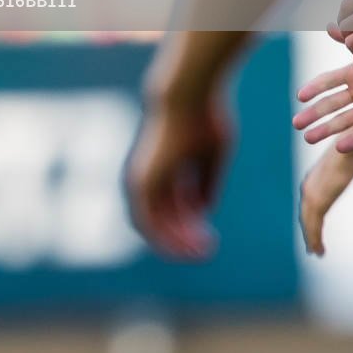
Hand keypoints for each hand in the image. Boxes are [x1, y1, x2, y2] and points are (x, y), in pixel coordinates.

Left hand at [125, 96, 231, 260]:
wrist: (187, 98)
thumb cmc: (203, 118)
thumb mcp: (210, 156)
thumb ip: (206, 183)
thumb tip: (204, 211)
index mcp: (165, 166)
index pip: (174, 206)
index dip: (192, 225)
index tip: (211, 239)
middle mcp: (149, 175)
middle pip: (163, 218)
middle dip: (185, 237)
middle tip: (207, 252)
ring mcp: (142, 180)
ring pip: (153, 225)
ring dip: (176, 243)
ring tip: (202, 254)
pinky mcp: (141, 184)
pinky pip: (148, 223)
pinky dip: (166, 238)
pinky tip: (189, 248)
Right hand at [292, 48, 352, 153]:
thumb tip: (329, 25)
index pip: (328, 81)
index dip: (314, 88)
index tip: (299, 96)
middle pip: (331, 105)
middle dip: (313, 114)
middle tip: (295, 123)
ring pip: (344, 121)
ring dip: (326, 130)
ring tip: (307, 138)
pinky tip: (339, 146)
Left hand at [299, 146, 352, 255]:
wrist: (349, 144)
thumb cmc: (350, 151)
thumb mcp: (342, 165)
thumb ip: (338, 174)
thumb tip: (342, 173)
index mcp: (313, 180)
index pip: (308, 205)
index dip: (309, 219)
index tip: (312, 231)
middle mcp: (308, 187)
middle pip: (305, 215)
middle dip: (308, 231)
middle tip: (312, 248)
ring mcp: (312, 193)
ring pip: (308, 222)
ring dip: (311, 238)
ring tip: (316, 252)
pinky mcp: (318, 199)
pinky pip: (314, 224)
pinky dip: (314, 238)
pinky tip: (318, 249)